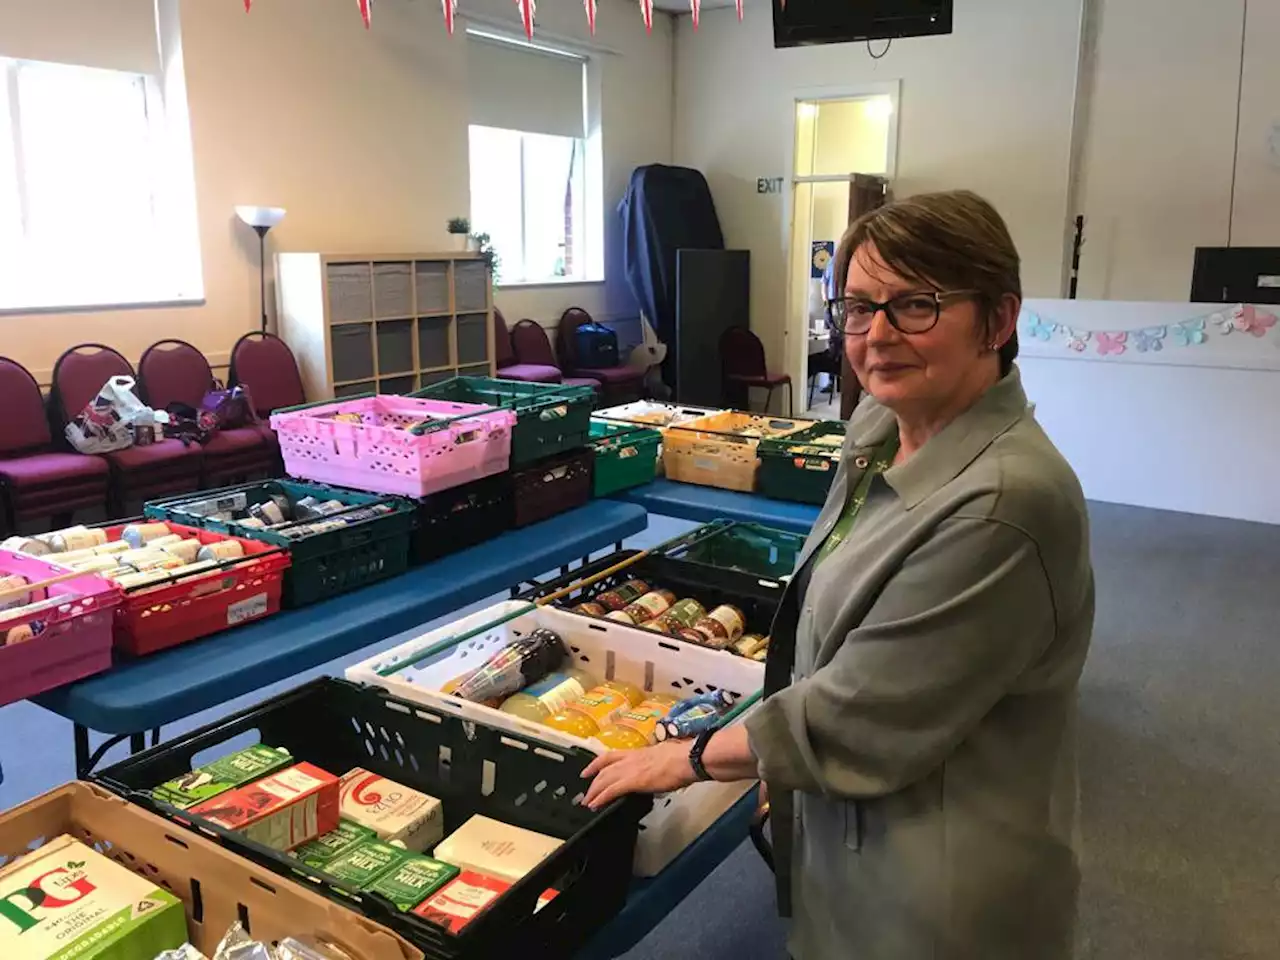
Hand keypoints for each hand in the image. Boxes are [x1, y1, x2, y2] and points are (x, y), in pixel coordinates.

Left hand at [581, 739, 698, 809]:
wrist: (687, 759)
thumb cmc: (682, 757)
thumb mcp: (663, 756)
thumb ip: (654, 763)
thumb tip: (655, 769)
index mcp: (638, 753)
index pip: (610, 756)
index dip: (596, 763)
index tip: (587, 770)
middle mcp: (630, 759)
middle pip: (604, 770)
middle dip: (593, 782)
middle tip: (586, 794)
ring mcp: (630, 769)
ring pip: (604, 779)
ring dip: (594, 792)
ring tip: (588, 802)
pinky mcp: (633, 781)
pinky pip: (612, 790)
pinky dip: (601, 797)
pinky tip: (595, 804)